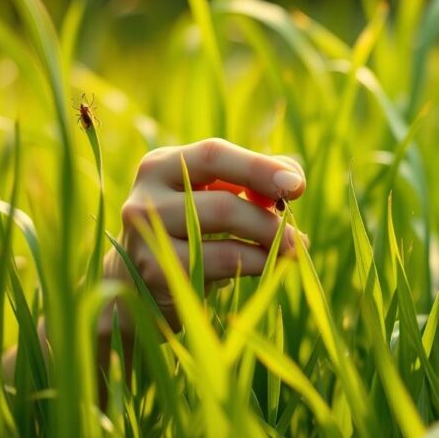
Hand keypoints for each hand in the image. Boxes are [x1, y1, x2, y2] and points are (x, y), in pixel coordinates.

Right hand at [101, 138, 306, 333]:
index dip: (259, 167)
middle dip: (269, 219)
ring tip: (293, 249)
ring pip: (223, 237)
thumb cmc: (192, 228)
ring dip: (268, 242)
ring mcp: (147, 236)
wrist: (139, 283)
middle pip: (224, 201)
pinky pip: (221, 264)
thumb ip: (254, 180)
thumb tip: (291, 181)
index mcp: (162, 165)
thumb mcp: (216, 194)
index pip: (215, 154)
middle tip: (299, 236)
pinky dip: (256, 264)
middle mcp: (146, 196)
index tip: (297, 186)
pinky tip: (271, 266)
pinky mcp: (156, 271)